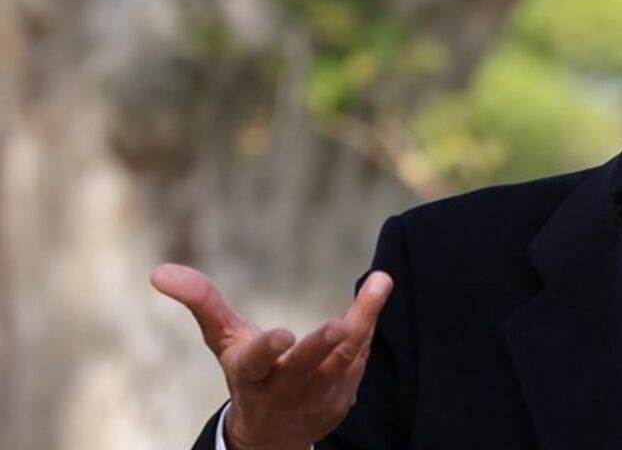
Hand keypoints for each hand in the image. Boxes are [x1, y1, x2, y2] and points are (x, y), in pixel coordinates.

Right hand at [151, 263, 392, 449]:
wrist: (274, 435)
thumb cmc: (248, 374)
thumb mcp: (223, 340)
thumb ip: (201, 302)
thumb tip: (158, 271)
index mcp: (249, 374)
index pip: (254, 362)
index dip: (266, 350)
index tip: (281, 335)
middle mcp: (283, 388)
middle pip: (304, 366)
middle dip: (320, 346)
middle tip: (339, 326)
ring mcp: (317, 397)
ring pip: (344, 359)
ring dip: (363, 321)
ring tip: (379, 283)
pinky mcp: (344, 398)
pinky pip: (361, 358)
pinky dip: (369, 327)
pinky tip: (378, 293)